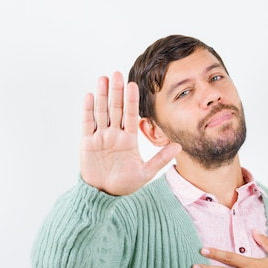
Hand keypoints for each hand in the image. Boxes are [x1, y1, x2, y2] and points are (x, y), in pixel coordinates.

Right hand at [80, 72, 180, 194]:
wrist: (104, 194)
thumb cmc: (125, 184)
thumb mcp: (145, 172)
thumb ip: (160, 159)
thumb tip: (179, 146)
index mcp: (128, 139)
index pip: (130, 115)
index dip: (131, 100)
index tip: (133, 85)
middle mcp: (115, 134)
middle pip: (115, 109)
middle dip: (117, 92)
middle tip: (118, 73)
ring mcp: (101, 137)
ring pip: (102, 112)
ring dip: (102, 95)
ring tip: (103, 78)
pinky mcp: (88, 142)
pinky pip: (88, 123)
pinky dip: (88, 110)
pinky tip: (90, 95)